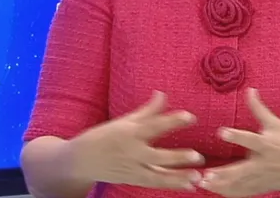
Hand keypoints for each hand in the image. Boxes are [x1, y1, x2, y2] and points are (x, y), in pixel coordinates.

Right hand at [76, 91, 203, 190]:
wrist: (81, 160)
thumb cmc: (104, 136)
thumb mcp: (124, 121)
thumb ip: (147, 110)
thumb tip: (162, 94)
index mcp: (129, 132)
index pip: (154, 125)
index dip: (172, 121)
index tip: (190, 117)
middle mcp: (132, 152)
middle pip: (157, 156)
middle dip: (177, 158)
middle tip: (198, 156)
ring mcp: (132, 168)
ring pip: (157, 175)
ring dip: (178, 178)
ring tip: (197, 177)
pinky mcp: (134, 180)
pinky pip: (155, 183)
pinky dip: (172, 185)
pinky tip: (190, 185)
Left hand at [199, 88, 279, 197]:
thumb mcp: (277, 124)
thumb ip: (259, 108)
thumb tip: (250, 89)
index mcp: (269, 144)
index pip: (250, 140)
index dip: (236, 136)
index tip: (221, 132)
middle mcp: (265, 163)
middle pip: (242, 170)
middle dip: (224, 174)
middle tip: (206, 174)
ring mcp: (264, 178)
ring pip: (241, 184)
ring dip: (222, 185)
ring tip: (204, 183)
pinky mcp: (264, 188)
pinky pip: (245, 193)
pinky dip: (231, 193)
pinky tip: (216, 191)